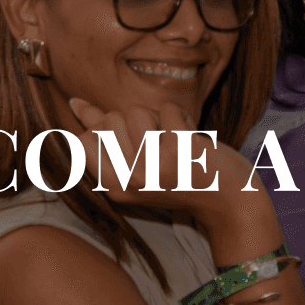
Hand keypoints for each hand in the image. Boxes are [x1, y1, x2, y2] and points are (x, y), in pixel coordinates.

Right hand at [67, 98, 265, 228]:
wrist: (229, 201)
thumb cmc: (182, 179)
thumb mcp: (137, 166)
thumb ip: (103, 136)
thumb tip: (74, 103)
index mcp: (114, 187)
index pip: (84, 138)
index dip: (108, 130)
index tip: (133, 143)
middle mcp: (130, 181)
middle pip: (111, 119)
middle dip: (137, 122)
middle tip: (159, 146)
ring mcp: (155, 165)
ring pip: (137, 110)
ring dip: (159, 118)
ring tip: (175, 141)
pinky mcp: (180, 149)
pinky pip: (168, 108)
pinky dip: (182, 116)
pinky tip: (192, 137)